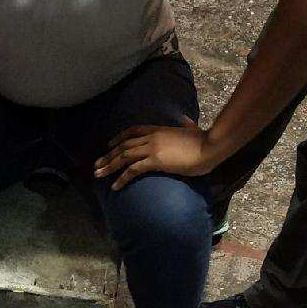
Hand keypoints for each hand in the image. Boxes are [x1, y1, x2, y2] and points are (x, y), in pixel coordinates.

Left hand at [94, 118, 215, 189]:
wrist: (210, 145)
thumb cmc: (204, 141)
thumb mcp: (192, 130)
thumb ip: (186, 125)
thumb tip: (186, 120)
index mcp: (159, 129)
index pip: (133, 131)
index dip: (119, 138)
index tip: (109, 145)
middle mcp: (152, 136)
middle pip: (124, 145)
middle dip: (108, 155)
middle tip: (96, 165)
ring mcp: (153, 148)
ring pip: (124, 156)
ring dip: (109, 166)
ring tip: (98, 175)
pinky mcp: (156, 161)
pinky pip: (133, 170)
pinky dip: (122, 178)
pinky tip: (115, 186)